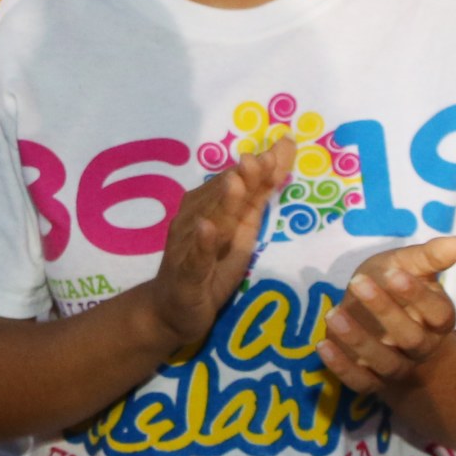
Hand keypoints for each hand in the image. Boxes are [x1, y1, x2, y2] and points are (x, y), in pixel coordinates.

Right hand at [142, 137, 293, 350]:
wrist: (172, 310)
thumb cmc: (209, 270)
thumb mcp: (240, 236)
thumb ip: (254, 203)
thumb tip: (276, 166)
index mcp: (211, 207)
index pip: (238, 181)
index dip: (260, 166)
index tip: (284, 145)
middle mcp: (196, 218)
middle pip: (223, 195)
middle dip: (244, 176)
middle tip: (264, 157)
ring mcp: (188, 245)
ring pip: (209, 219)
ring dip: (223, 200)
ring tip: (237, 181)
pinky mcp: (186, 273)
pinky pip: (195, 256)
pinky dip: (203, 242)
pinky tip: (210, 228)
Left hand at [320, 236, 455, 394]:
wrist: (374, 316)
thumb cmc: (392, 285)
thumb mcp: (407, 264)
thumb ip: (428, 257)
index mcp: (438, 319)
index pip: (439, 313)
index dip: (418, 296)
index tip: (395, 274)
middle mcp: (422, 347)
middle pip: (412, 338)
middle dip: (386, 311)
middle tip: (358, 282)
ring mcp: (398, 366)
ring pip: (387, 364)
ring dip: (360, 341)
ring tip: (334, 314)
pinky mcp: (372, 379)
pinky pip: (362, 383)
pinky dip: (343, 368)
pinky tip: (323, 346)